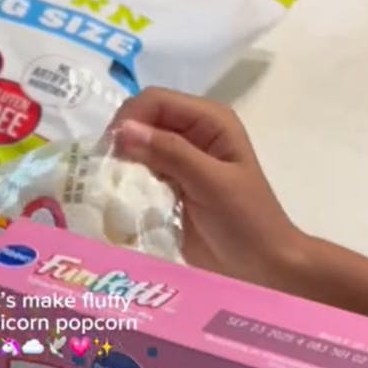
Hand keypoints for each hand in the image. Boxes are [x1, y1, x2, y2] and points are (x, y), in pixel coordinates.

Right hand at [110, 88, 305, 285]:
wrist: (261, 266)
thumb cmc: (245, 221)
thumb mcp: (210, 183)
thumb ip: (170, 152)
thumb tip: (123, 130)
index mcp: (210, 120)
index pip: (156, 101)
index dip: (129, 119)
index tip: (109, 152)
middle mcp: (194, 133)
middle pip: (143, 121)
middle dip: (122, 141)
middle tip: (106, 173)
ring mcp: (181, 161)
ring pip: (138, 148)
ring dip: (122, 163)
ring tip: (109, 187)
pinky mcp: (171, 187)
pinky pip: (140, 174)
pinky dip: (128, 182)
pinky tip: (121, 199)